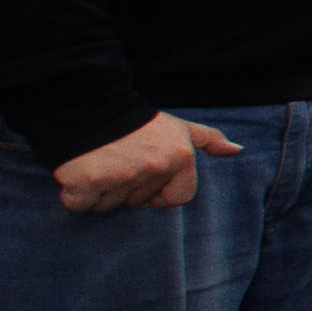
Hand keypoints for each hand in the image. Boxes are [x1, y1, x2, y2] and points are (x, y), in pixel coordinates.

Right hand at [55, 112, 228, 212]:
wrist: (85, 105)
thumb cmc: (134, 122)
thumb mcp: (176, 126)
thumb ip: (207, 139)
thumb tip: (236, 150)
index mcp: (179, 157)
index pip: (180, 198)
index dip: (161, 191)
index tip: (146, 170)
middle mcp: (154, 168)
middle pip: (139, 202)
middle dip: (127, 186)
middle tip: (117, 159)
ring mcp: (120, 177)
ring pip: (109, 205)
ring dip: (100, 189)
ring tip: (98, 161)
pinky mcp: (85, 184)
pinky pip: (79, 205)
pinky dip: (75, 194)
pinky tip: (78, 170)